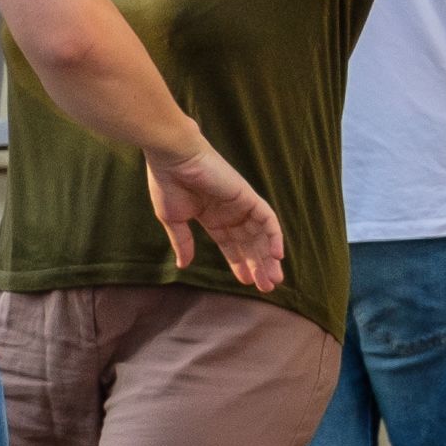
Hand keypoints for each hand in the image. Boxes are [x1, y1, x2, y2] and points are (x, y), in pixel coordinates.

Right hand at [145, 138, 287, 291]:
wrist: (172, 158)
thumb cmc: (168, 183)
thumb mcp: (173, 220)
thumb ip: (182, 242)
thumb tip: (183, 265)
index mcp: (212, 217)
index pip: (231, 245)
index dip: (239, 263)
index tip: (246, 282)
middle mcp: (230, 213)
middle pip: (250, 243)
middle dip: (258, 265)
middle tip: (267, 287)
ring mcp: (241, 205)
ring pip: (261, 235)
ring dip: (268, 257)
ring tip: (272, 280)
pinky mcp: (248, 196)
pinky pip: (268, 219)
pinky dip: (274, 236)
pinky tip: (277, 256)